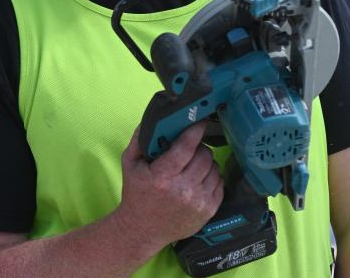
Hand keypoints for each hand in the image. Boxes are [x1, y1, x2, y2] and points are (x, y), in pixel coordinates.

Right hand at [115, 122, 223, 251]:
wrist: (142, 230)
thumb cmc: (136, 194)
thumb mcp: (130, 164)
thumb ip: (139, 140)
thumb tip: (152, 120)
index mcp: (162, 176)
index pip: (186, 147)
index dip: (195, 131)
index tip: (199, 122)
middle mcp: (182, 189)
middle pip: (204, 156)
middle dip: (199, 146)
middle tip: (192, 146)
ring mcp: (197, 202)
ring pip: (214, 168)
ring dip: (206, 161)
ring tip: (195, 162)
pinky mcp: (207, 211)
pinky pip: (219, 183)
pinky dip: (212, 176)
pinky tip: (201, 176)